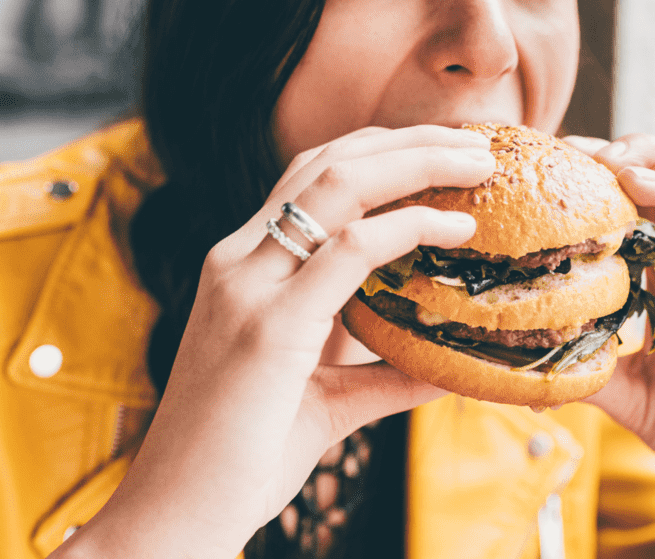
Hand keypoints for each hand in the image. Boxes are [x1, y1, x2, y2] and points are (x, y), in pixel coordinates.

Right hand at [56, 125, 495, 558]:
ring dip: (417, 162)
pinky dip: (410, 228)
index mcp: (243, 269)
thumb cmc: (242, 458)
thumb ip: (382, 374)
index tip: (443, 151)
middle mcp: (239, 262)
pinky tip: (456, 230)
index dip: (379, 151)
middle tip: (478, 141)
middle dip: (408, 140)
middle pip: (328, 161)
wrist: (175, 514)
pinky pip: (348, 250)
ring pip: (338, 184)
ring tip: (479, 163)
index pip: (310, 178)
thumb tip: (449, 366)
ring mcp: (248, 287)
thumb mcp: (324, 399)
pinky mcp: (269, 326)